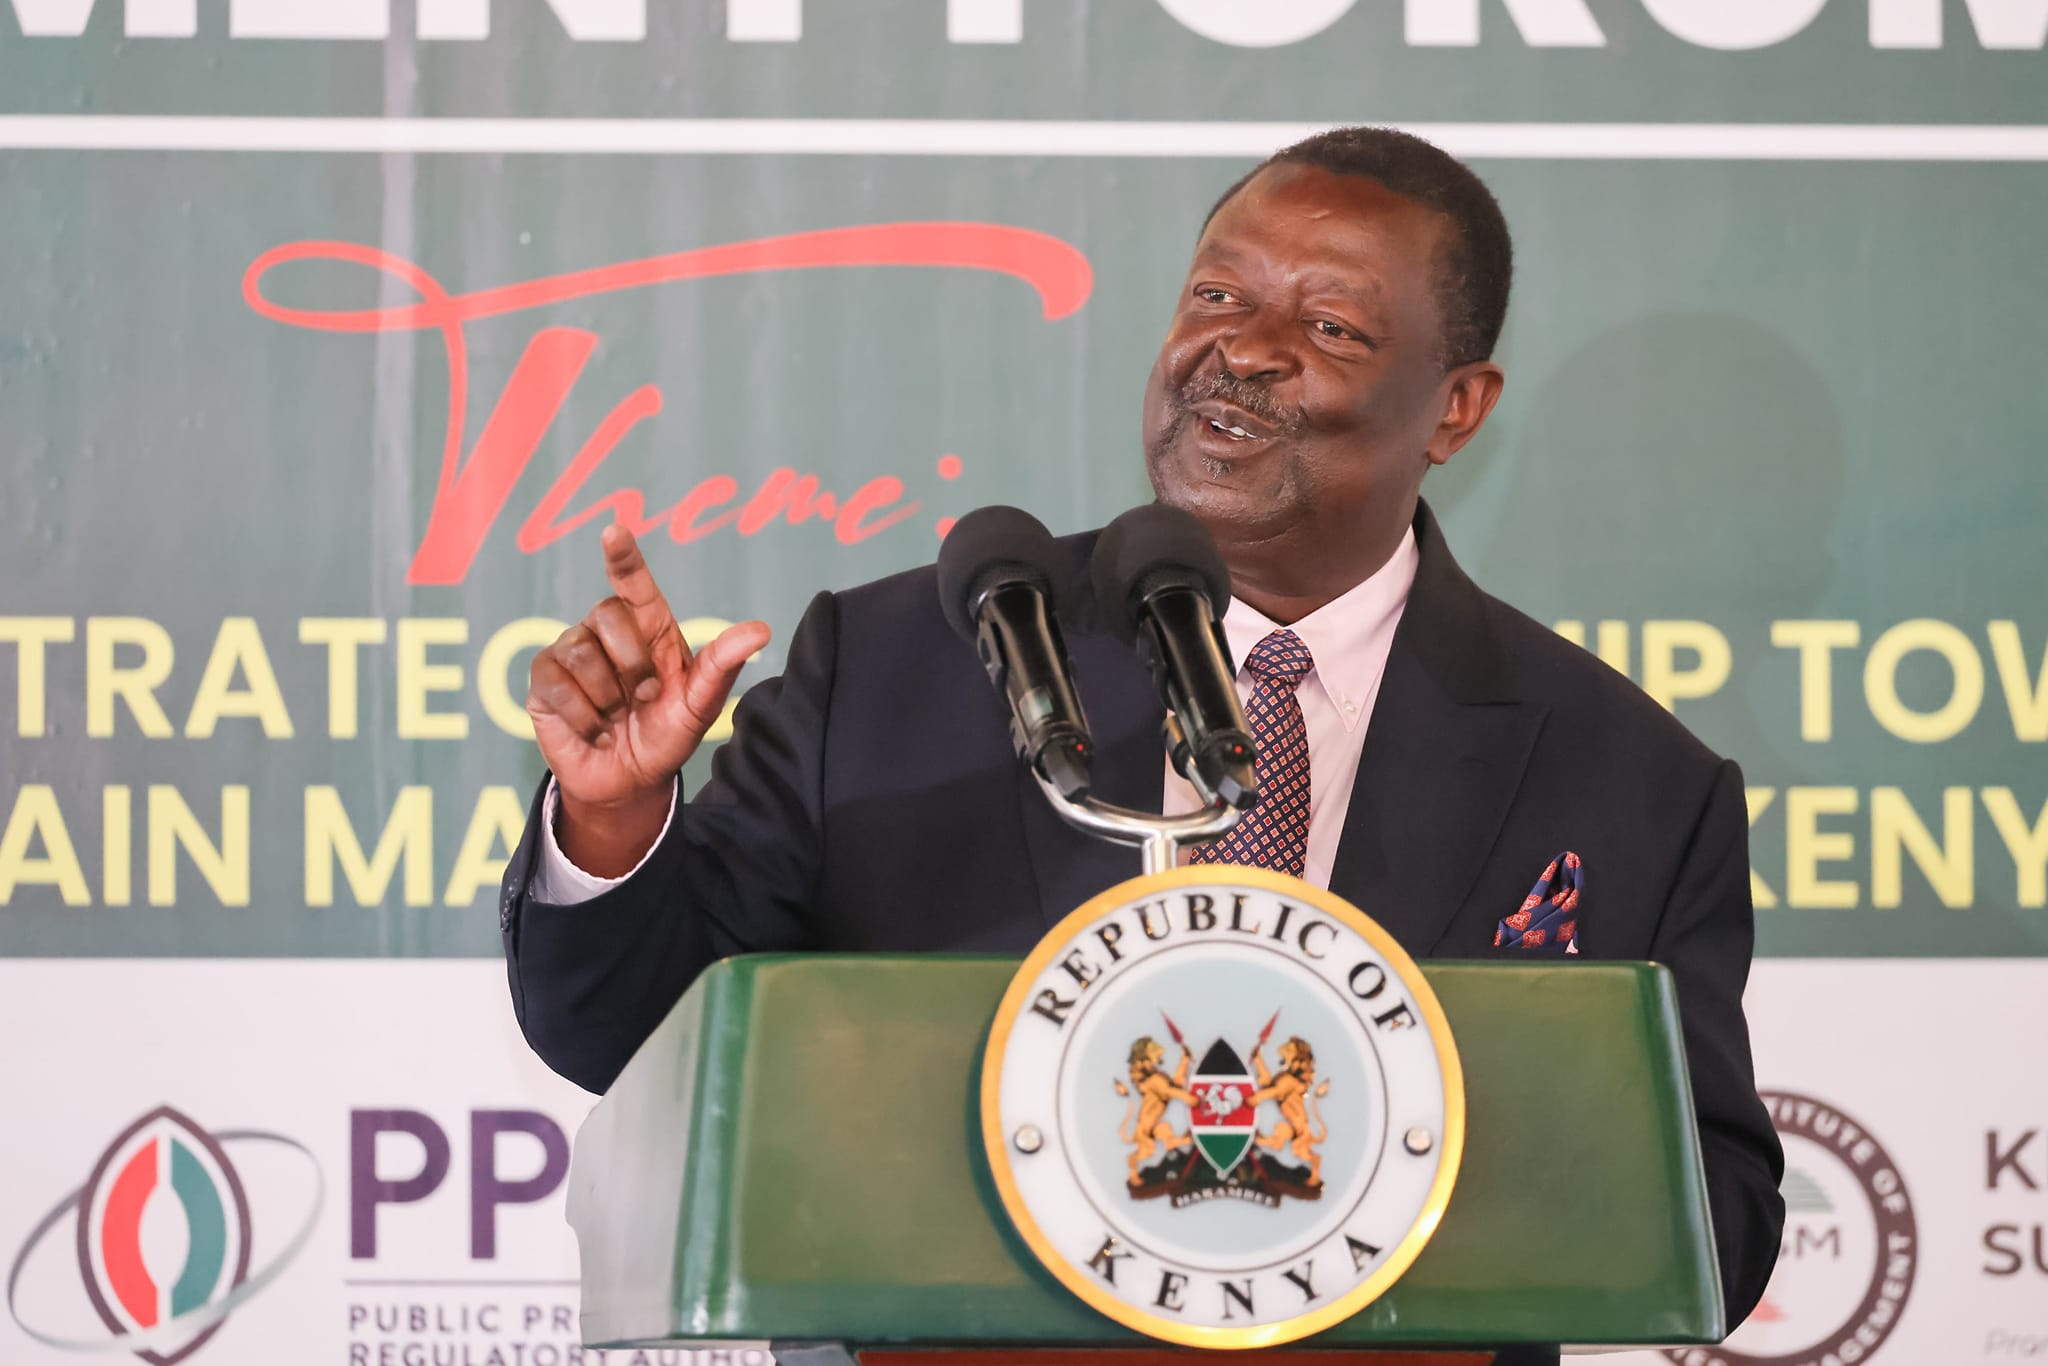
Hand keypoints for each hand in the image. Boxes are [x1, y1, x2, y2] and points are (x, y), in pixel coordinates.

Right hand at [526, 525, 770, 875]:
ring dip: (607, 697)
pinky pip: (556, 684)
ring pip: (581, 653)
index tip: (614, 531)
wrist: (629, 782)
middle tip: (644, 698)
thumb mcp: (699, 706)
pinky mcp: (543, 680)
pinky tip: (594, 730)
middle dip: (632, 663)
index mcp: (648, 628)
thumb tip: (761, 629)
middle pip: (608, 613)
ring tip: (616, 716)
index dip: (625, 556)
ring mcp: (571, 652)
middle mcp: (606, 630)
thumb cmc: (666, 735)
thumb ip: (722, 666)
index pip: (634, 583)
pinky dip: (583, 716)